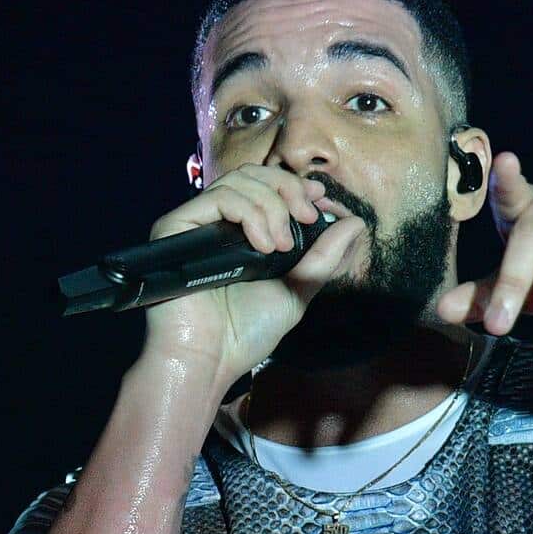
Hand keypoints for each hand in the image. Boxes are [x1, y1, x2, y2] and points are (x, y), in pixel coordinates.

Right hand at [141, 165, 367, 387]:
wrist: (211, 359)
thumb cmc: (246, 332)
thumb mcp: (297, 290)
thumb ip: (325, 257)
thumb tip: (355, 223)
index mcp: (242, 233)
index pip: (267, 187)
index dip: (295, 185)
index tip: (319, 198)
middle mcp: (218, 223)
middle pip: (254, 174)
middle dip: (288, 188)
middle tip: (306, 218)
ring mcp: (197, 223)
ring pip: (239, 181)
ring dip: (272, 207)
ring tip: (281, 247)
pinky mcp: (177, 226)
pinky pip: (219, 197)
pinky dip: (250, 214)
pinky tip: (263, 246)